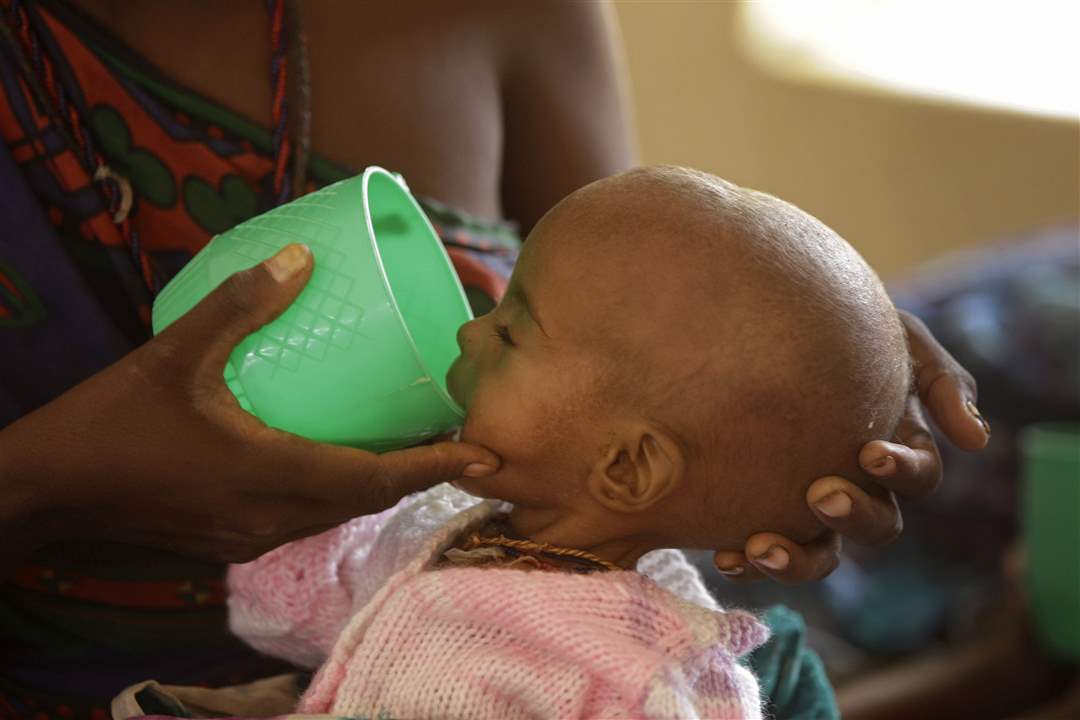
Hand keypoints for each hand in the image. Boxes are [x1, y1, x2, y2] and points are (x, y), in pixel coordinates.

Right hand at [0, 244, 499, 566]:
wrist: (46, 492)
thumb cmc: (110, 424)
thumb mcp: (174, 353)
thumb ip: (239, 304)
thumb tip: (300, 257)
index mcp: (271, 477)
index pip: (376, 479)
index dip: (435, 467)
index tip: (486, 453)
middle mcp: (273, 517)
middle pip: (368, 499)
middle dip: (419, 472)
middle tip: (457, 435)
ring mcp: (252, 535)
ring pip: (339, 512)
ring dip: (381, 483)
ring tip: (414, 443)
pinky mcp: (233, 536)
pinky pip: (307, 515)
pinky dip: (340, 490)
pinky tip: (340, 458)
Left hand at [712, 310, 989, 581]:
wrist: (765, 320)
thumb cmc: (841, 324)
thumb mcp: (895, 337)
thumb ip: (938, 380)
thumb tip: (976, 440)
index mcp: (896, 449)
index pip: (918, 476)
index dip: (901, 471)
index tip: (870, 453)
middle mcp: (859, 487)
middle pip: (876, 526)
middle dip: (852, 515)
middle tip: (820, 494)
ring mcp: (810, 507)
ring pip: (820, 555)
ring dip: (796, 560)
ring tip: (761, 547)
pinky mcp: (760, 512)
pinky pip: (758, 554)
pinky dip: (745, 561)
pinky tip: (723, 555)